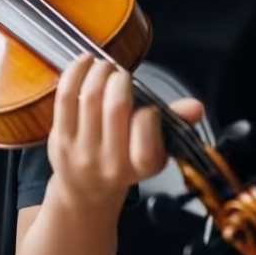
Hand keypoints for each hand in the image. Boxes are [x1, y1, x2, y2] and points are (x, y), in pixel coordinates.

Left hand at [47, 54, 202, 210]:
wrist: (86, 193)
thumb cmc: (125, 164)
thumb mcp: (155, 152)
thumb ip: (175, 125)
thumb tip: (196, 106)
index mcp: (141, 166)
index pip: (147, 131)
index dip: (148, 110)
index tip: (147, 105)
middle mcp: (110, 162)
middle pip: (115, 107)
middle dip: (120, 79)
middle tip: (121, 72)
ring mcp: (81, 151)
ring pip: (89, 98)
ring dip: (98, 72)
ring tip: (104, 65)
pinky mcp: (59, 139)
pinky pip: (65, 97)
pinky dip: (75, 73)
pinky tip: (84, 61)